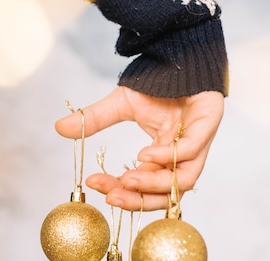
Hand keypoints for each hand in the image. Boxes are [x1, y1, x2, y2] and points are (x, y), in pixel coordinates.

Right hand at [54, 86, 223, 210]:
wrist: (179, 52)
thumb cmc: (157, 81)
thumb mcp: (120, 104)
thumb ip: (95, 119)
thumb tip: (60, 128)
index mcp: (164, 154)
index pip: (143, 182)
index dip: (120, 189)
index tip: (95, 185)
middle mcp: (183, 155)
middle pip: (165, 193)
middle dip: (137, 200)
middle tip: (111, 197)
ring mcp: (199, 142)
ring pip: (181, 180)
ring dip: (152, 185)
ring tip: (126, 180)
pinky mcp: (209, 123)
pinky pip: (190, 151)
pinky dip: (167, 157)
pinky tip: (142, 156)